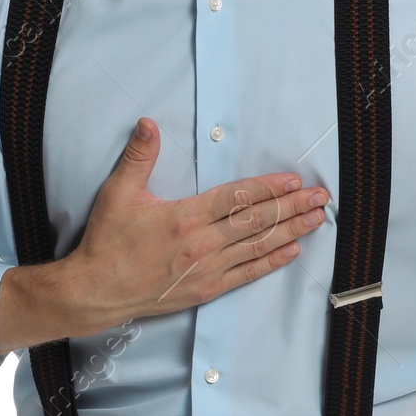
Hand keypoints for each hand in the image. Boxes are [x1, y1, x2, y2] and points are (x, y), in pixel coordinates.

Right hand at [63, 117, 328, 330]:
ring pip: (257, 247)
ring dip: (291, 232)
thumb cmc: (107, 243)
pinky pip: (246, 274)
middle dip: (292, 207)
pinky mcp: (205, 290)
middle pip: (256, 221)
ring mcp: (206, 270)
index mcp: (184, 217)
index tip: (293, 180)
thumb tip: (148, 123)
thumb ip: (139, 157)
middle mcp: (201, 245)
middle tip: (320, 197)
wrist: (95, 292)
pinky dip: (271, 262)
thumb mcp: (118, 193)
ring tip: (316, 219)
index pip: (236, 198)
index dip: (268, 188)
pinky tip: (291, 250)